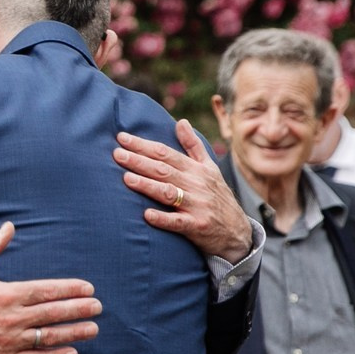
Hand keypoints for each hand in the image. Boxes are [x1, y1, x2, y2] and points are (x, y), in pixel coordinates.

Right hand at [0, 223, 99, 353]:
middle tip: (98, 307)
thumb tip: (9, 226)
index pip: (46, 291)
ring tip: (92, 329)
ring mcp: (9, 341)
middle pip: (53, 314)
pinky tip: (71, 352)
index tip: (88, 289)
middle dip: (78, 310)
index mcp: (5, 294)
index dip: (70, 290)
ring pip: (49, 337)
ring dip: (74, 333)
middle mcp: (11, 319)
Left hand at [114, 122, 255, 262]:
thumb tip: (181, 121)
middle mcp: (196, 184)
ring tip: (126, 178)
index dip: (144, 145)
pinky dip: (163, 218)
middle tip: (117, 154)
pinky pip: (178, 222)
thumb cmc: (217, 196)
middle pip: (164, 170)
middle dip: (139, 161)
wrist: (237, 232)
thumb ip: (193, 146)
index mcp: (196, 169)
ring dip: (148, 185)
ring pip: (169, 193)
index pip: (166, 153)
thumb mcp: (210, 168)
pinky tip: (146, 215)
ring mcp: (197, 205)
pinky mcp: (197, 226)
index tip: (122, 138)